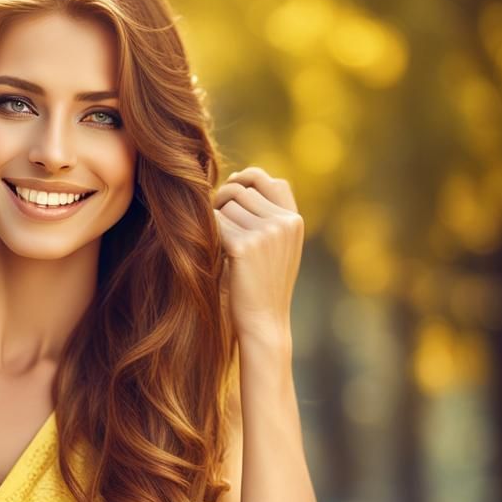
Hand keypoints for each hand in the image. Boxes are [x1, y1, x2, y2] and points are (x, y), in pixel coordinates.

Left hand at [213, 166, 303, 345]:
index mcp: (294, 221)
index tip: (229, 193)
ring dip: (215, 219)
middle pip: (242, 190)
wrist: (264, 322)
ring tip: (217, 243)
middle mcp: (284, 222)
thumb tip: (237, 179)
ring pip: (226, 204)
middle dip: (222, 202)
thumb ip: (266, 215)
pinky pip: (215, 221)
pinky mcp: (244, 245)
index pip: (271, 180)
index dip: (247, 180)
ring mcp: (266, 232)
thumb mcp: (276, 247)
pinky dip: (207, 232)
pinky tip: (212, 250)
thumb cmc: (263, 286)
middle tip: (215, 225)